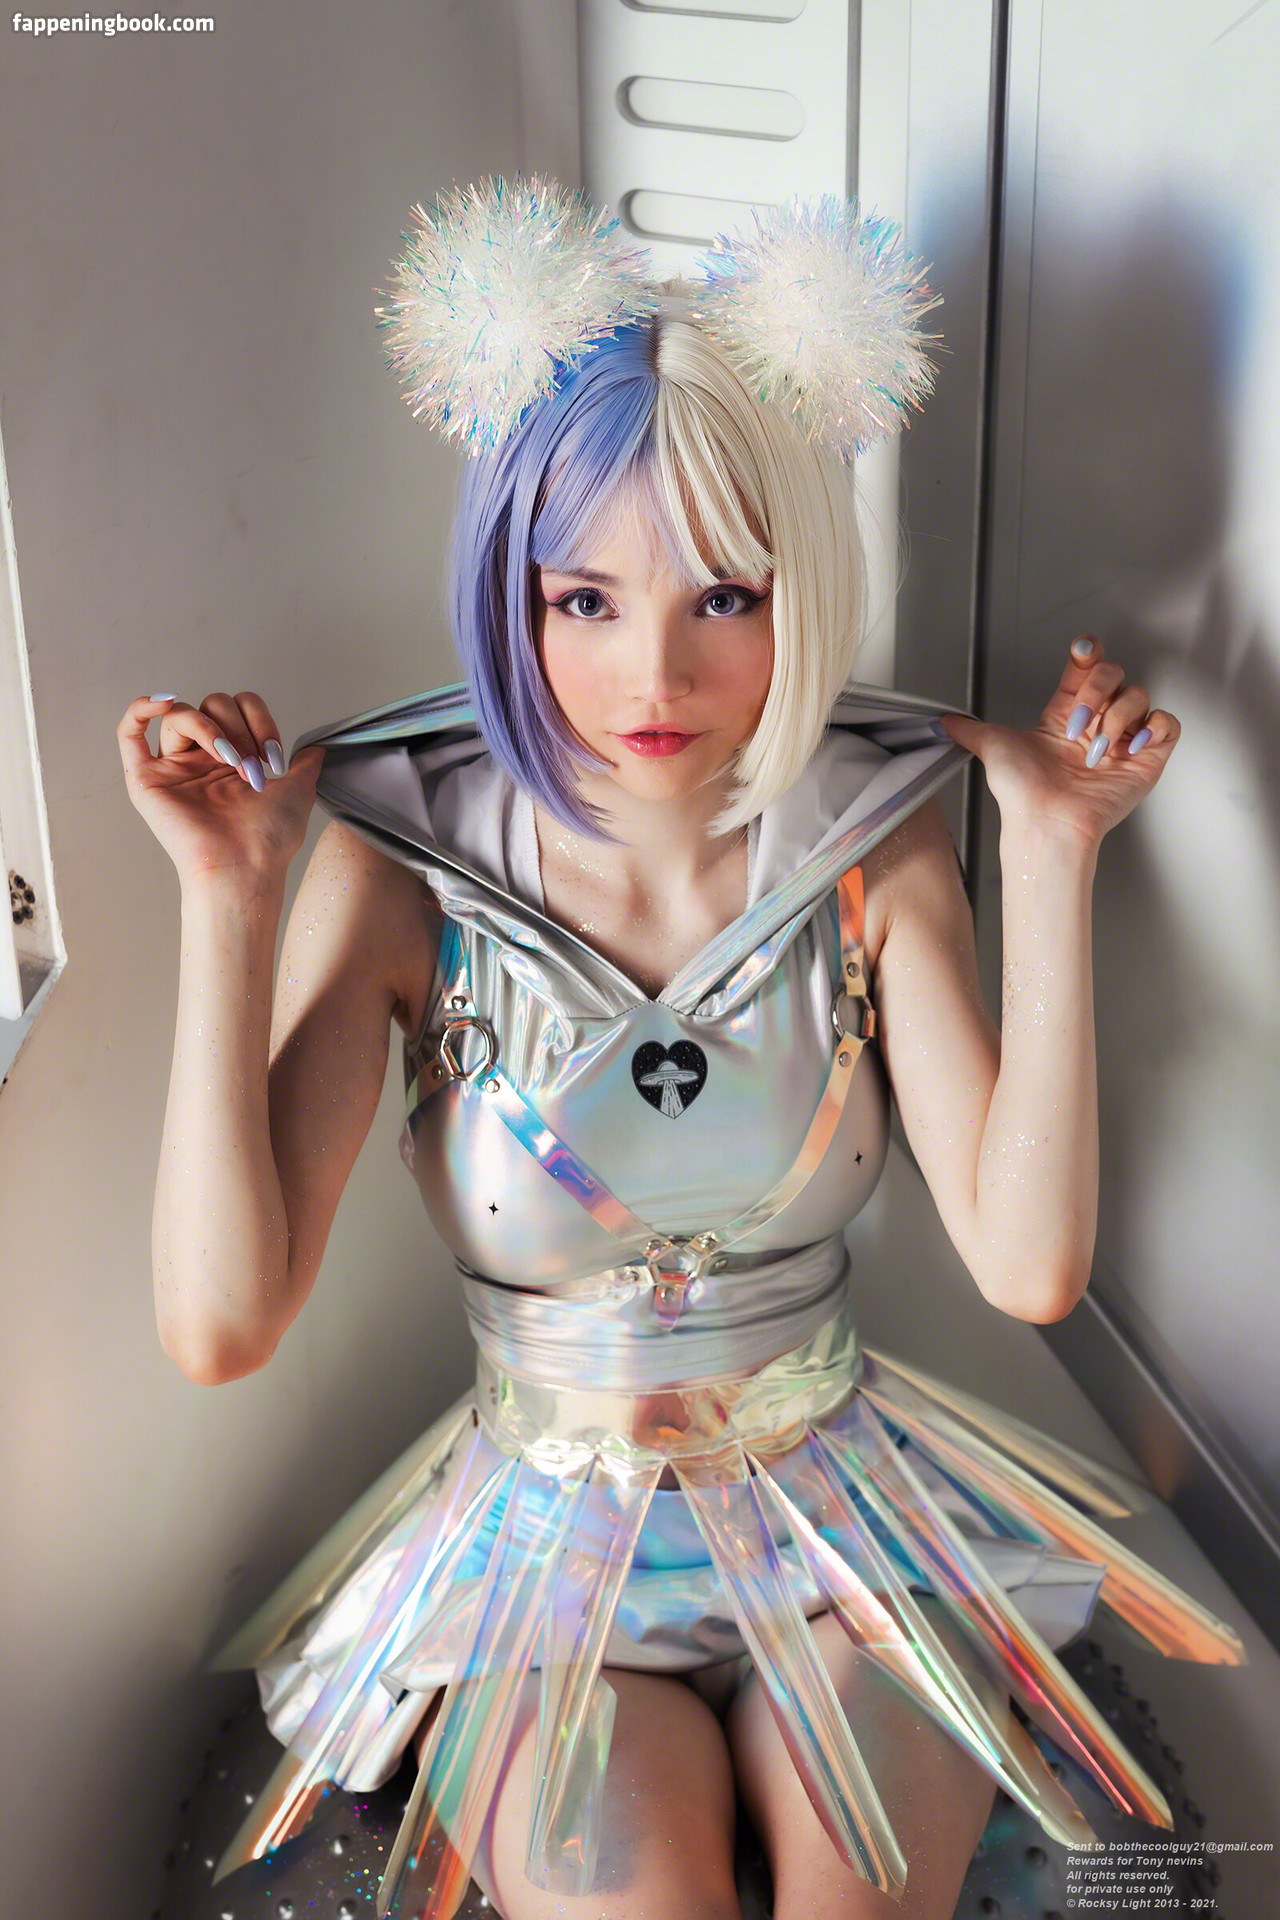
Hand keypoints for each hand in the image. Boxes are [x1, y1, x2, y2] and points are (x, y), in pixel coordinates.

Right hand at [117, 690, 325, 887]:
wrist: (246, 865)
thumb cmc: (269, 837)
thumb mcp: (298, 789)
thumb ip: (304, 763)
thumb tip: (317, 747)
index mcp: (232, 758)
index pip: (239, 708)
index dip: (260, 720)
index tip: (276, 757)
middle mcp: (201, 760)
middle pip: (212, 705)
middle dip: (239, 728)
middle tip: (253, 766)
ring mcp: (172, 768)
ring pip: (181, 714)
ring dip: (212, 729)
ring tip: (232, 761)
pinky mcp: (146, 779)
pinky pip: (129, 732)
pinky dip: (142, 707)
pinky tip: (164, 703)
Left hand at [938, 635, 1180, 849]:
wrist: (1046, 821)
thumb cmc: (1024, 793)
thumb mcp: (992, 747)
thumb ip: (970, 729)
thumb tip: (943, 722)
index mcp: (1065, 714)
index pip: (1084, 668)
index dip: (1087, 653)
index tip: (1082, 650)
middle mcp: (1096, 724)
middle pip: (1114, 674)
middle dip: (1096, 691)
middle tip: (1079, 723)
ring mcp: (1123, 740)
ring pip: (1139, 695)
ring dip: (1117, 717)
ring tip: (1096, 750)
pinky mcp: (1147, 759)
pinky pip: (1168, 724)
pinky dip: (1155, 727)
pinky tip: (1131, 743)